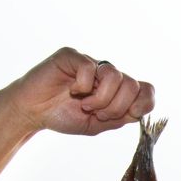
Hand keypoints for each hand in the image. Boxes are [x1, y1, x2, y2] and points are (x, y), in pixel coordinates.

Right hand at [0, 47, 154, 136]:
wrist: (33, 112)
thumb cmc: (64, 116)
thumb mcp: (98, 124)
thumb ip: (120, 118)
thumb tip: (139, 111)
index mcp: (117, 89)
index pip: (147, 90)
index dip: (143, 104)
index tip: (127, 115)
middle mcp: (107, 73)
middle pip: (132, 85)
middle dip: (116, 107)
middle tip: (96, 113)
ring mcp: (91, 62)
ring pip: (114, 75)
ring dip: (101, 99)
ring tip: (84, 105)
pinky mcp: (72, 55)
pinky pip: (89, 67)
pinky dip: (82, 86)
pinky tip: (72, 90)